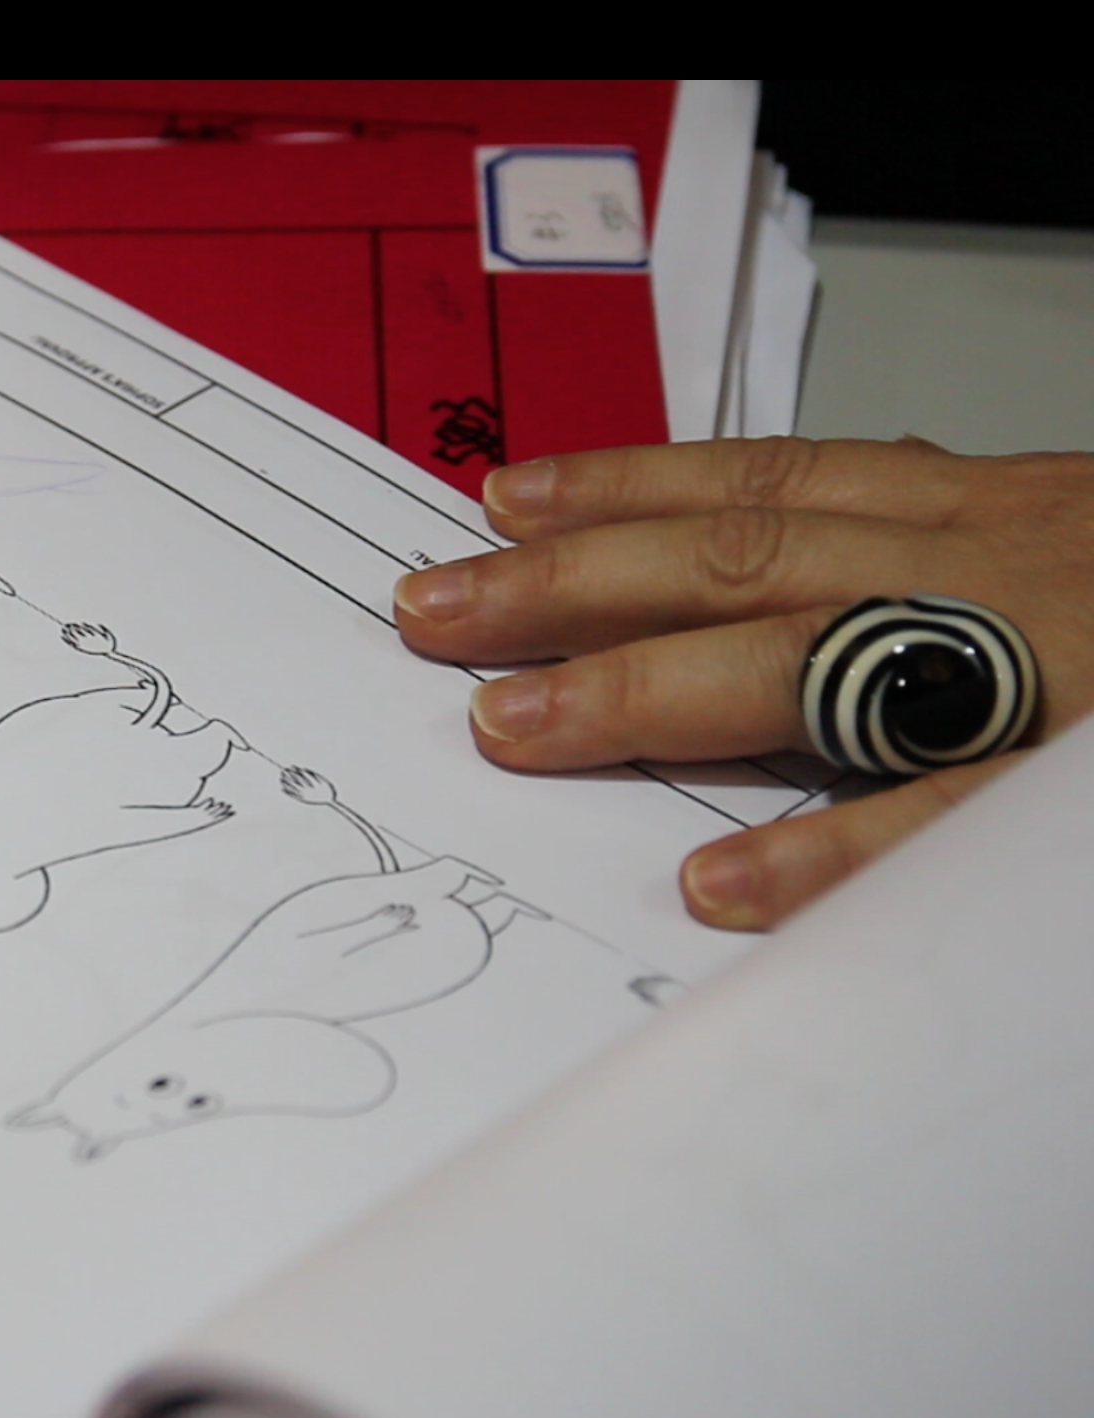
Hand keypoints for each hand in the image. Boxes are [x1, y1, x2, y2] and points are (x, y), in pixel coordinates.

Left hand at [393, 438, 1093, 928]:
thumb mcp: (1066, 555)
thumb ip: (930, 573)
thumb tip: (768, 603)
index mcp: (995, 513)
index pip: (773, 483)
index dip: (626, 486)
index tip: (501, 500)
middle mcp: (1007, 566)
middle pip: (747, 561)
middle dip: (575, 586)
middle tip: (435, 616)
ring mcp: (1055, 671)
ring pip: (819, 664)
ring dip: (651, 695)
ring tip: (513, 727)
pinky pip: (952, 817)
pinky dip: (837, 851)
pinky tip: (723, 886)